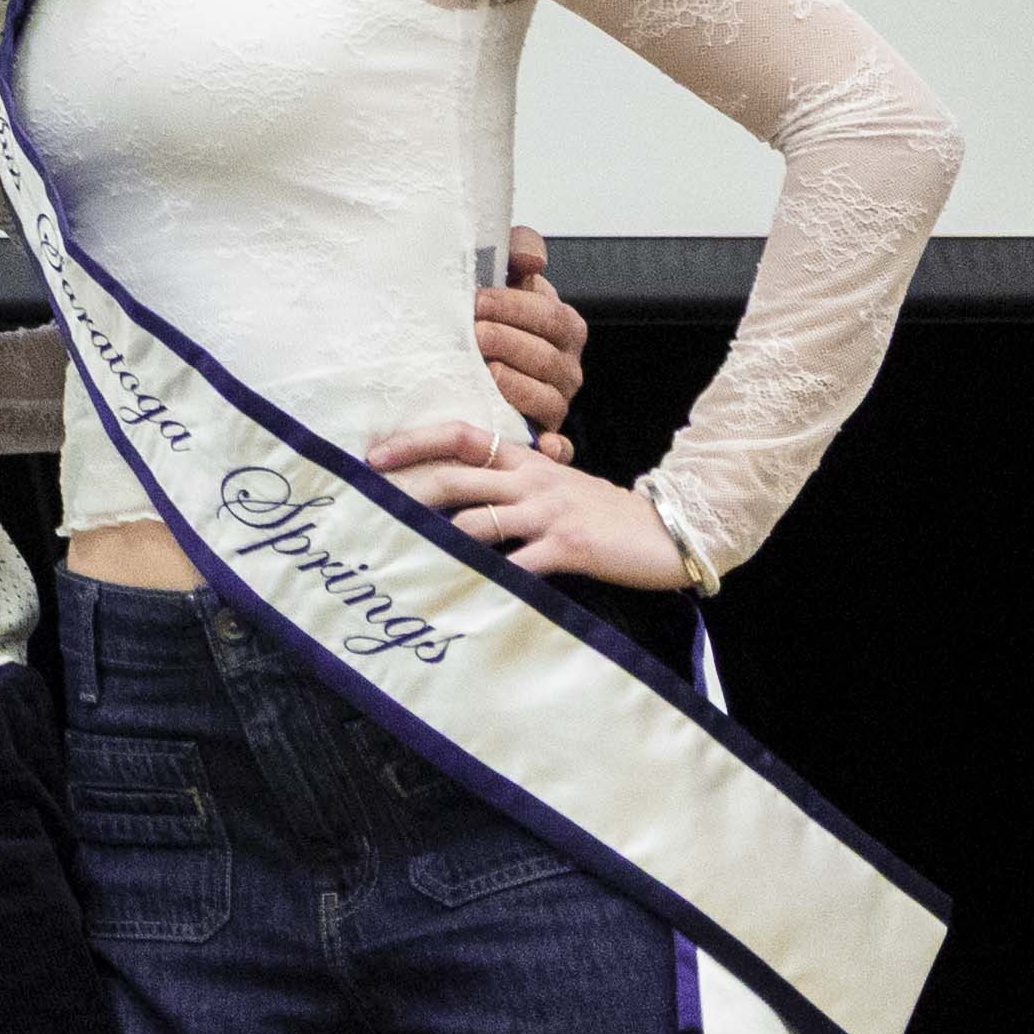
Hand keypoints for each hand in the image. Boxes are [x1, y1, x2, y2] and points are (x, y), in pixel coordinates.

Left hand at [359, 421, 685, 589]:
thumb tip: (465, 497)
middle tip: (367, 507)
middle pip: (457, 476)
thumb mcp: (559, 486)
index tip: (375, 456)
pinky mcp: (566, 547)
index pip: (463, 436)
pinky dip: (486, 581)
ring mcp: (547, 513)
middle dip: (409, 491)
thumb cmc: (605, 513)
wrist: (666, 529)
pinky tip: (459, 597)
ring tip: (399, 559)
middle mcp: (531, 481)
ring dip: (436, 540)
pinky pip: (516, 565)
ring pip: (477, 520)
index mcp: (527, 462)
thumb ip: (517, 484)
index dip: (416, 442)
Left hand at [475, 226, 586, 460]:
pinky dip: (552, 449)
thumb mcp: (508, 274)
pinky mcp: (544, 435)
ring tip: (485, 372)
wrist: (477, 353)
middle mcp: (566, 367)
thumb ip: (521, 251)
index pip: (548, 316)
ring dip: (516, 386)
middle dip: (507, 342)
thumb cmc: (492, 313)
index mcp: (565, 326)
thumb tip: (533, 261)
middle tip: (473, 334)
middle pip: (545, 357)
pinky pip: (558, 448)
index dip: (513, 307)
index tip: (477, 301)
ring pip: (547, 399)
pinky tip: (540, 446)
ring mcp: (557, 403)